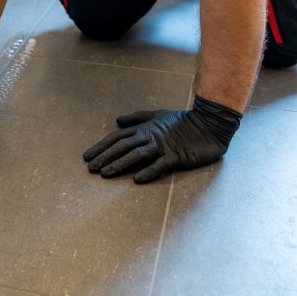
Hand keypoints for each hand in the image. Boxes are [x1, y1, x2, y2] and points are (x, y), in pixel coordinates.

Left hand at [83, 96, 242, 183]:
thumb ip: (137, 118)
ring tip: (105, 173)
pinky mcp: (176, 157)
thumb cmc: (182, 121)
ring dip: (119, 164)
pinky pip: (160, 165)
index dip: (101, 147)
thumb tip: (117, 121)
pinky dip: (148, 172)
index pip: (118, 137)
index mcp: (145, 128)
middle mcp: (150, 136)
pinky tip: (136, 180)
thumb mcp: (158, 115)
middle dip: (105, 157)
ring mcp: (163, 147)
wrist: (209, 125)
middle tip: (90, 168)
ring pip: (136, 155)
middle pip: (122, 146)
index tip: (87, 157)